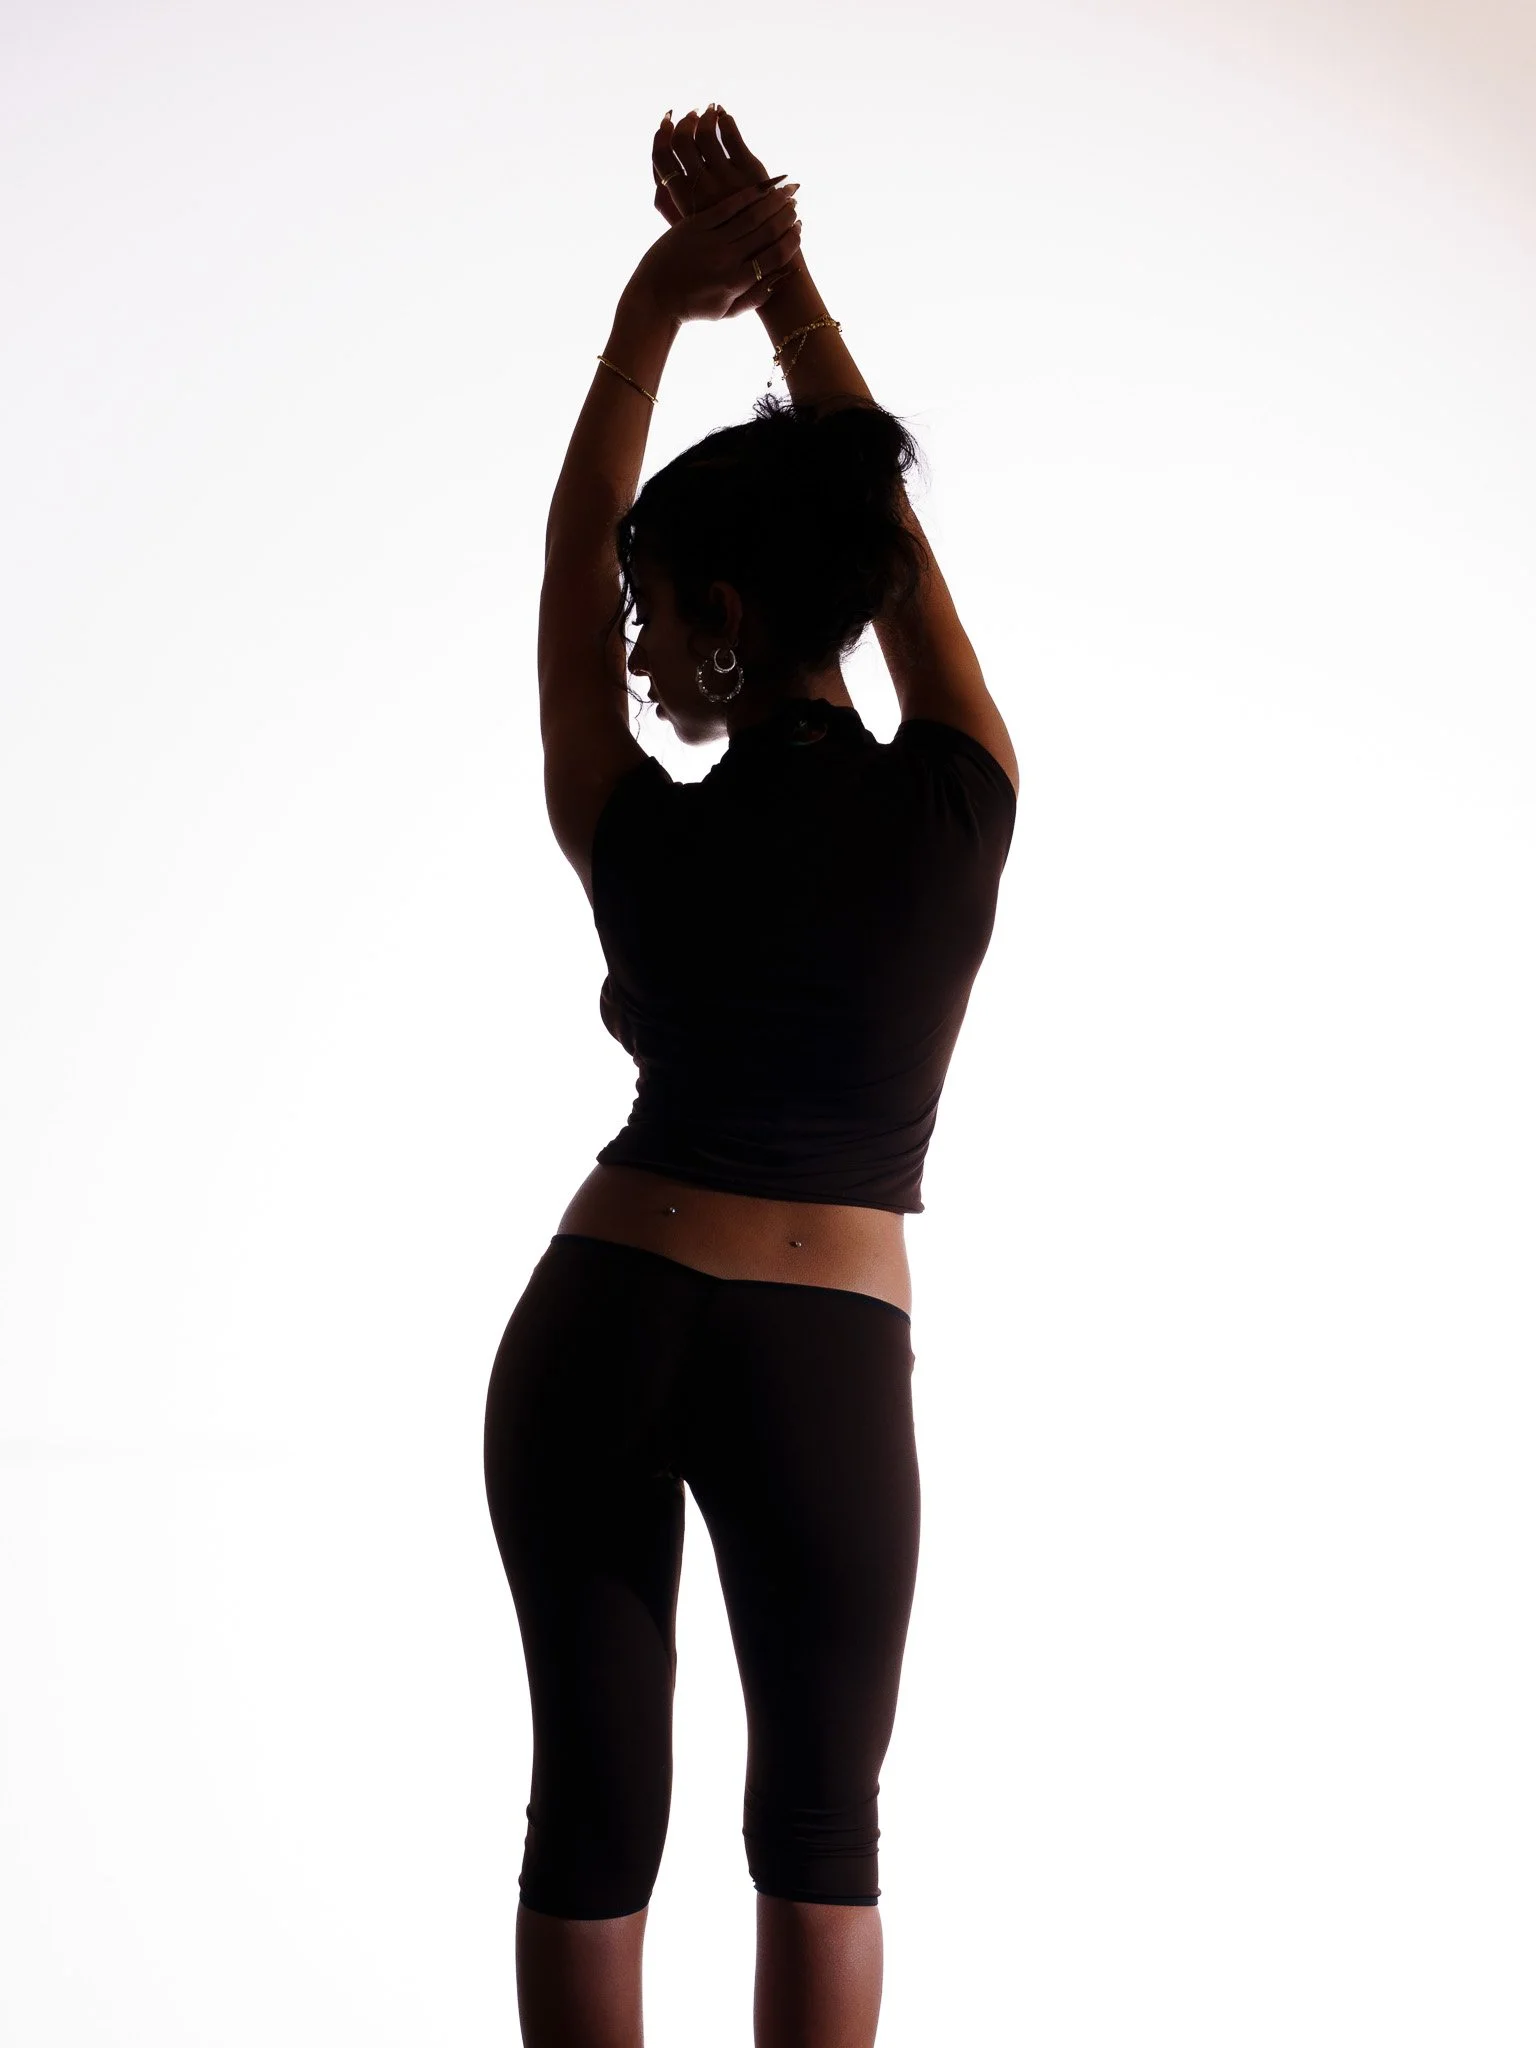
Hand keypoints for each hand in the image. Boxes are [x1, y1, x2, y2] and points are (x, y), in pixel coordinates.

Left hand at [637, 177, 803, 325]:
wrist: (653, 297)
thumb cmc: (693, 307)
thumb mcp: (726, 311)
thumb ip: (756, 297)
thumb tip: (784, 277)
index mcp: (735, 283)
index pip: (774, 257)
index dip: (791, 241)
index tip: (799, 229)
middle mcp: (725, 260)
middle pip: (766, 232)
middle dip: (785, 215)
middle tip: (795, 204)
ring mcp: (709, 240)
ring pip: (749, 216)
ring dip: (771, 201)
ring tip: (786, 191)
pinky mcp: (694, 225)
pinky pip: (726, 206)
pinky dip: (746, 195)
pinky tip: (760, 187)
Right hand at [652, 104, 777, 224]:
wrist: (763, 249)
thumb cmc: (720, 236)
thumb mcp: (687, 226)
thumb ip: (667, 202)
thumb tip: (658, 171)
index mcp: (683, 201)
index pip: (661, 158)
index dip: (661, 136)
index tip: (667, 123)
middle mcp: (702, 189)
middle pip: (682, 141)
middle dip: (684, 122)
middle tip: (691, 116)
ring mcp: (727, 179)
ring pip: (706, 134)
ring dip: (705, 117)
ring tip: (709, 112)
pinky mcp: (750, 171)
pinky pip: (731, 133)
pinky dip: (725, 120)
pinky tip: (725, 118)